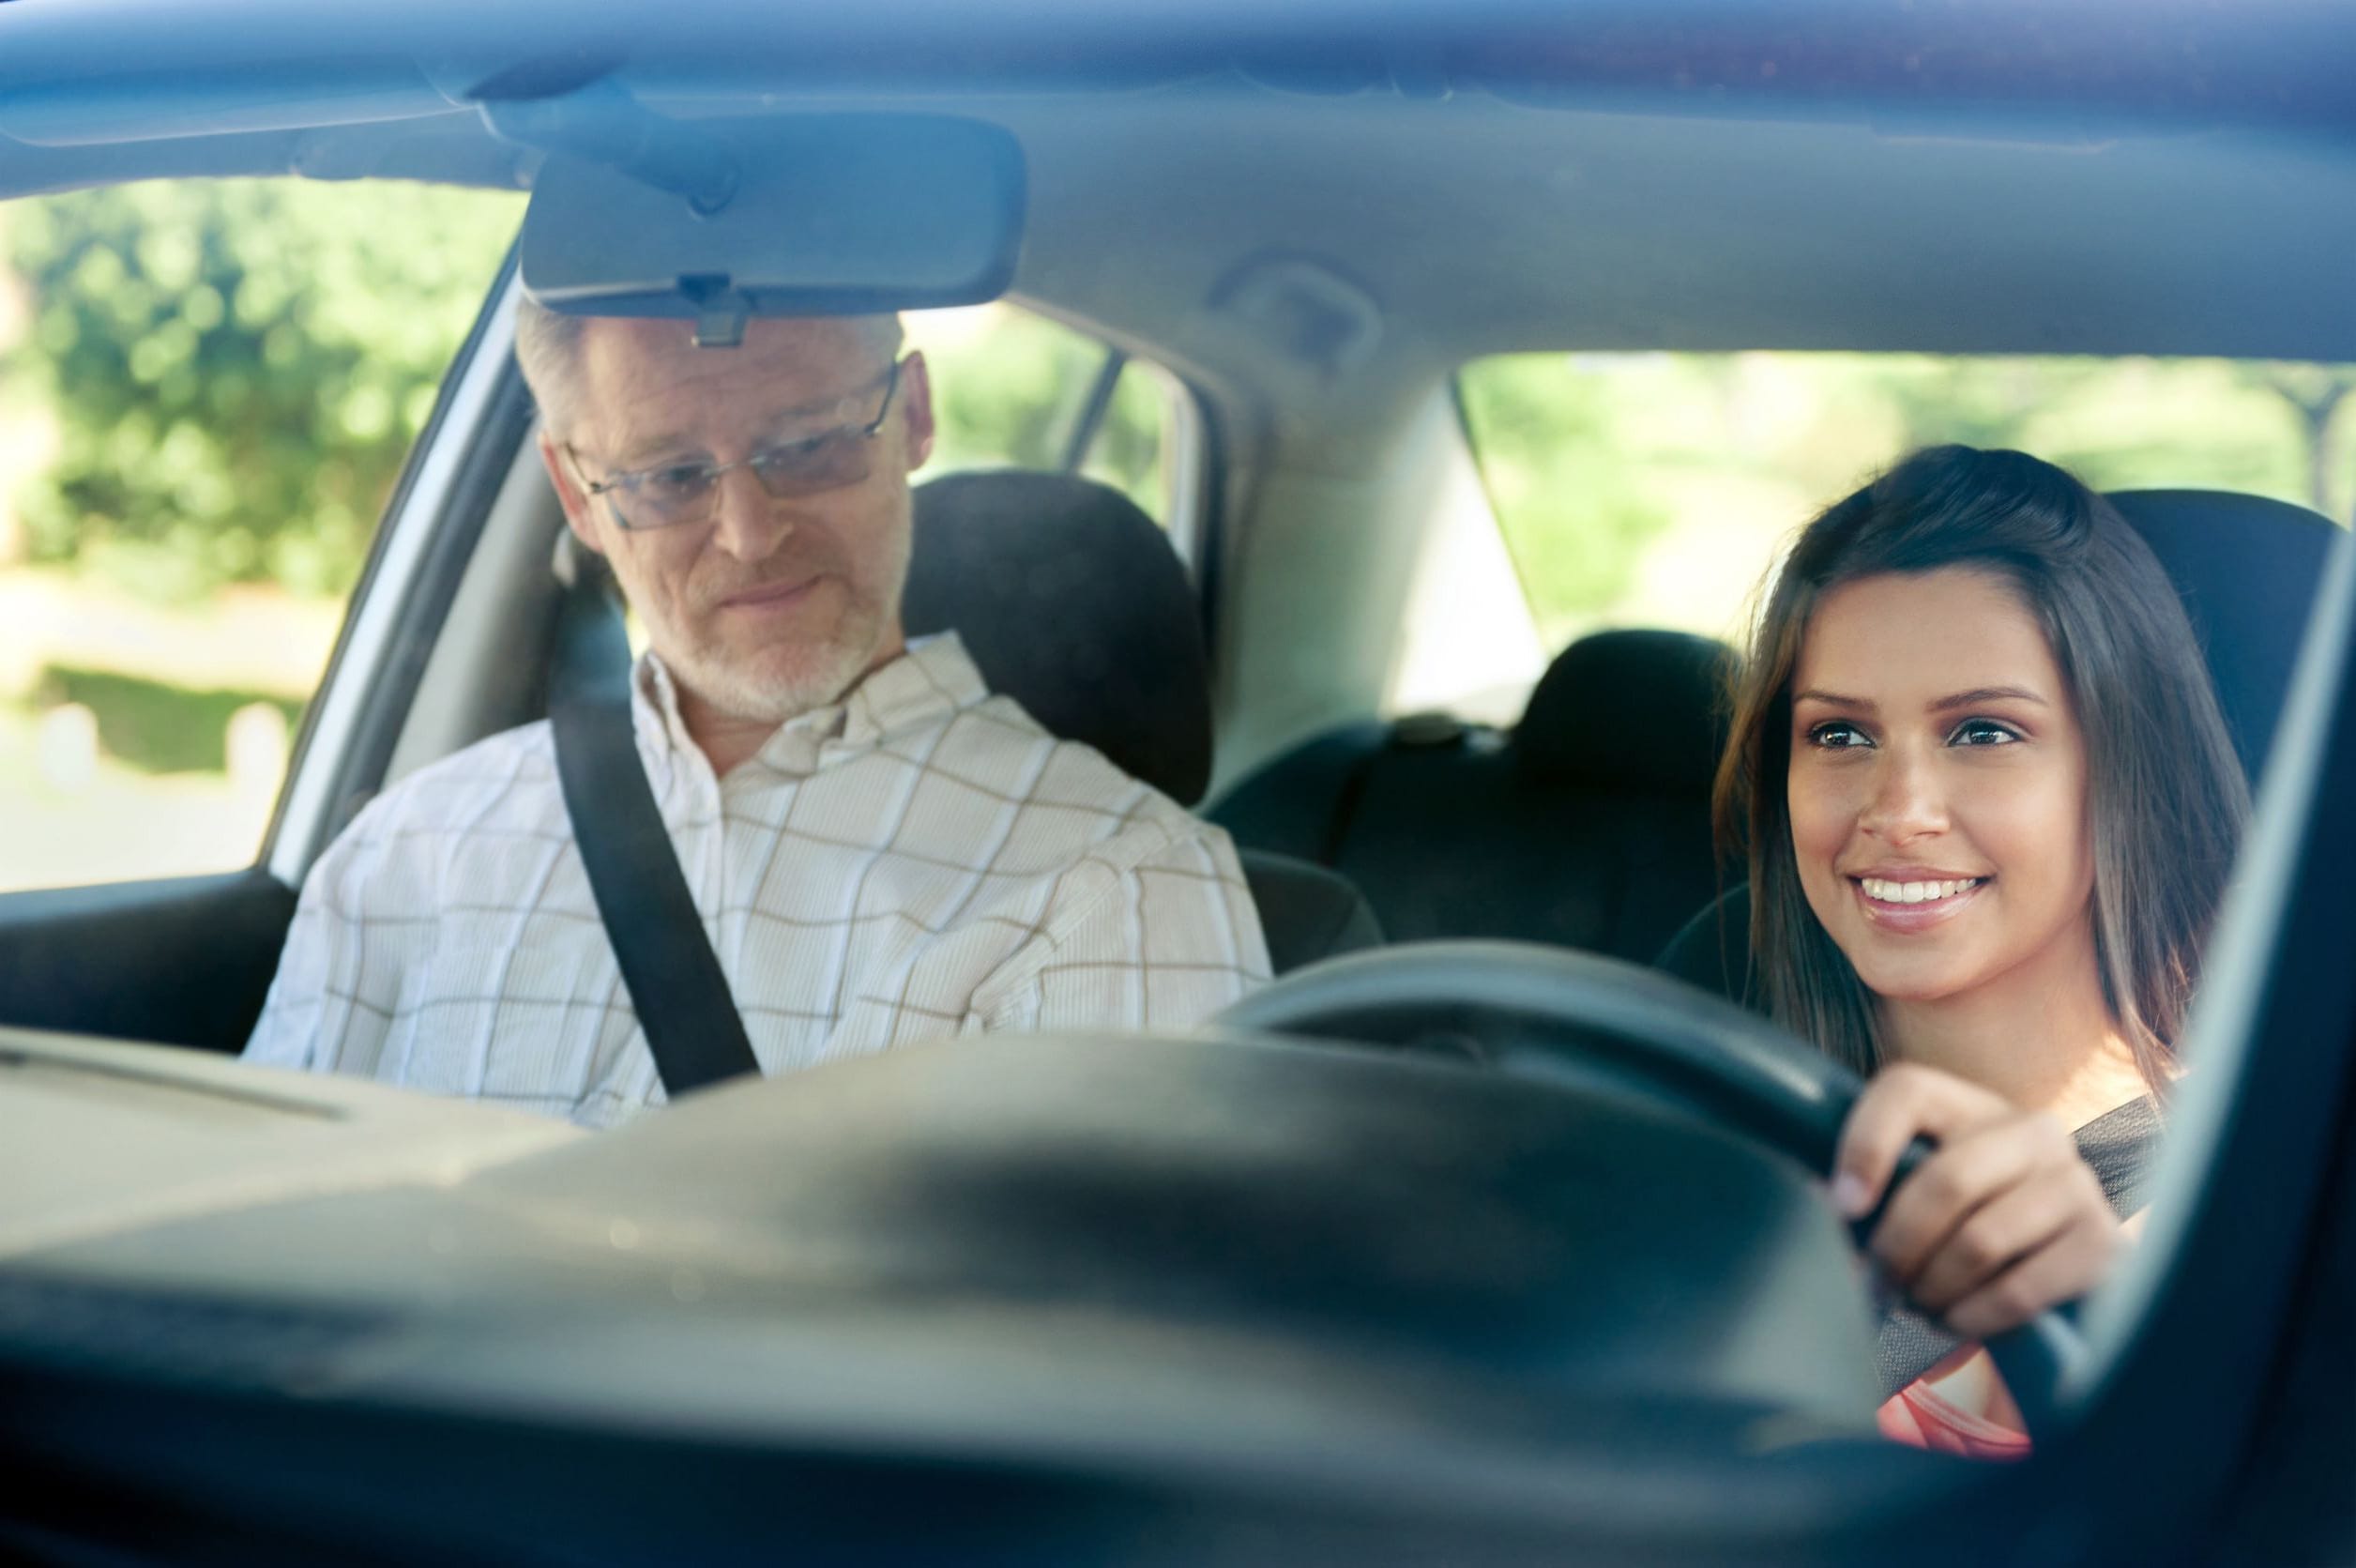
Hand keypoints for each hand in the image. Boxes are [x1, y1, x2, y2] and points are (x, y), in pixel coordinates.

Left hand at [1832, 1062, 2122, 1340]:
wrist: (2059, 1264)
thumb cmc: (1966, 1223)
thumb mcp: (1922, 1190)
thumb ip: (1879, 1185)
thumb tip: (1829, 1208)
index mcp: (1971, 1105)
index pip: (1907, 1090)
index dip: (1865, 1145)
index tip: (1841, 1206)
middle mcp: (2032, 1131)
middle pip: (1945, 1179)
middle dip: (1898, 1246)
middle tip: (1875, 1284)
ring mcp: (2075, 1183)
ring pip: (1980, 1240)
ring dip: (1933, 1287)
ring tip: (1916, 1303)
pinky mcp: (2101, 1241)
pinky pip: (2019, 1289)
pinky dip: (1974, 1315)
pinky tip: (1956, 1319)